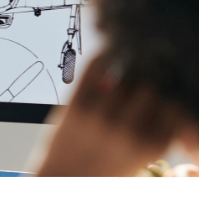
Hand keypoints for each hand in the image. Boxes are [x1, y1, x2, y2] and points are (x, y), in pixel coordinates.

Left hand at [37, 53, 187, 175]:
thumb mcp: (142, 155)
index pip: (173, 105)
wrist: (64, 180)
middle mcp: (130, 131)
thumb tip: (166, 90)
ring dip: (125, 76)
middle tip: (135, 89)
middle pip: (151, 87)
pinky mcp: (76, 106)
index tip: (157, 96)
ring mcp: (101, 118)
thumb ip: (157, 127)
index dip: (165, 98)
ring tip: (119, 81)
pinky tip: (107, 59)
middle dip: (145, 87)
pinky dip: (103, 57)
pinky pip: (95, 67)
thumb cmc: (105, 167)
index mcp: (152, 145)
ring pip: (126, 78)